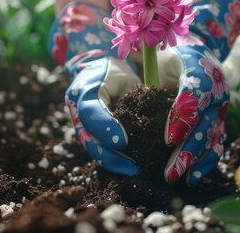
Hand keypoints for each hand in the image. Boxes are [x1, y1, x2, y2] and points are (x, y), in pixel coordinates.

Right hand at [49, 2, 140, 175]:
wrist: (102, 71)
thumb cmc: (118, 69)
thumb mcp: (124, 71)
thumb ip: (136, 83)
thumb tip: (161, 100)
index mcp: (84, 88)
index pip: (89, 111)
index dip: (104, 126)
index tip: (123, 141)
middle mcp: (78, 108)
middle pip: (87, 137)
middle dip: (109, 154)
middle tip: (133, 166)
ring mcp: (82, 123)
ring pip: (93, 148)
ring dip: (113, 162)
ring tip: (135, 170)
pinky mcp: (90, 133)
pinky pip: (100, 150)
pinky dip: (116, 160)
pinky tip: (133, 167)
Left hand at [161, 0, 239, 185]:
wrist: (196, 50)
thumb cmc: (170, 52)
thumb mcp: (159, 51)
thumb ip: (150, 64)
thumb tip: (135, 73)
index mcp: (201, 67)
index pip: (195, 94)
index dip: (183, 118)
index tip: (167, 139)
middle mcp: (217, 87)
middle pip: (206, 122)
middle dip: (188, 149)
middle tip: (170, 171)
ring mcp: (221, 106)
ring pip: (213, 136)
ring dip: (197, 160)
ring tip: (179, 178)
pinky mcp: (220, 119)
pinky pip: (217, 142)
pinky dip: (206, 161)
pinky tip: (192, 177)